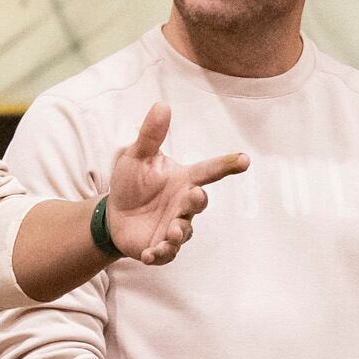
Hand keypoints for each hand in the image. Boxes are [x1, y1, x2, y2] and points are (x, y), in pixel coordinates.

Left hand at [101, 105, 249, 267]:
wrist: (114, 215)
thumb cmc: (131, 183)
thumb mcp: (136, 156)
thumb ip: (151, 135)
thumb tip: (162, 105)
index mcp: (183, 180)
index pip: (209, 171)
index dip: (227, 165)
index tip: (244, 160)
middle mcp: (183, 204)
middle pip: (199, 203)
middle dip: (197, 201)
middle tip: (193, 196)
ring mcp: (175, 227)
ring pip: (185, 231)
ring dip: (180, 231)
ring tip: (172, 231)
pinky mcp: (162, 246)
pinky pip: (166, 253)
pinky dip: (160, 253)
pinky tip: (149, 253)